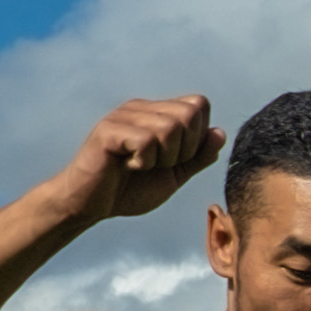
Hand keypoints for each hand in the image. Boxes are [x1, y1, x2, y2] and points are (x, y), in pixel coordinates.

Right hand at [53, 97, 220, 222]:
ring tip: (141, 166)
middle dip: (183, 150)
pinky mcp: (108, 131)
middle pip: (189, 115)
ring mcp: (123, 116)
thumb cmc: (130, 189)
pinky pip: (145, 141)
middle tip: (158, 164)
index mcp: (158, 113)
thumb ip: (197, 156)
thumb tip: (220, 133)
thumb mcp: (173, 175)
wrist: (91, 205)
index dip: (198, 137)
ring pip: (169, 128)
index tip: (177, 159)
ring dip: (163, 158)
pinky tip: (128, 166)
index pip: (199, 105)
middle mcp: (141, 107)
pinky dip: (144, 162)